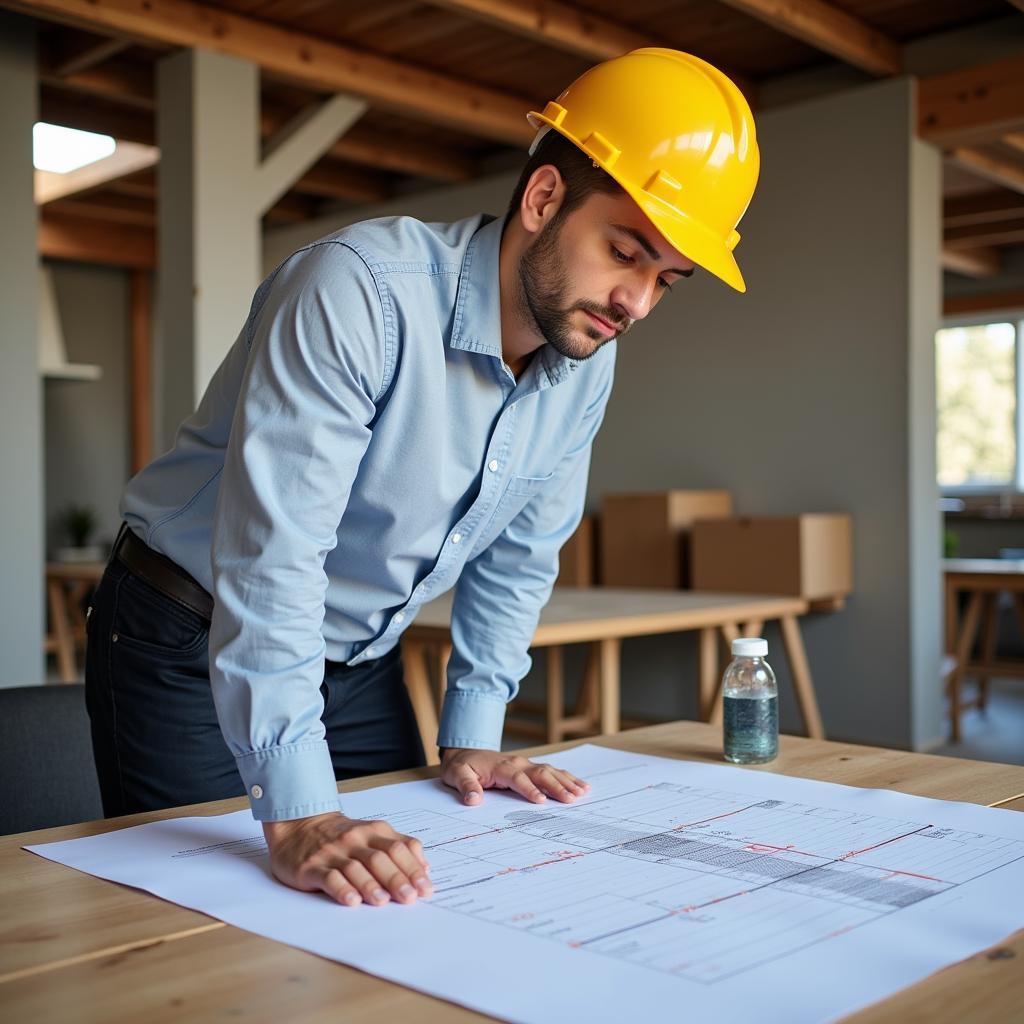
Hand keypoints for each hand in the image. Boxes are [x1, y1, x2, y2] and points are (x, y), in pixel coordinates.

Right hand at [263, 811, 431, 906]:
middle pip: (380, 858)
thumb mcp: (372, 834)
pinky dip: (341, 889)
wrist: (299, 825)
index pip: (398, 848)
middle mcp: (355, 840)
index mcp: (373, 832)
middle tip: (409, 898)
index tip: (425, 888)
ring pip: (355, 868)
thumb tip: (425, 868)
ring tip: (383, 901)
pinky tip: (351, 900)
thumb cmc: (341, 836)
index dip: (413, 868)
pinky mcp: (312, 866)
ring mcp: (333, 853)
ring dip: (370, 885)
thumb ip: (399, 847)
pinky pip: (328, 877)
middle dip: (396, 878)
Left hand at [441, 749, 589, 805]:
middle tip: (572, 799)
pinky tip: (581, 785)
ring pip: (550, 771)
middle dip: (556, 786)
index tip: (541, 802)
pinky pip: (551, 771)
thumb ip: (465, 786)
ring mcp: (525, 764)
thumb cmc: (461, 766)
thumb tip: (473, 799)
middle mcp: (517, 763)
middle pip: (540, 773)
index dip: (529, 789)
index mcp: (501, 766)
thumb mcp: (456, 775)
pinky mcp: (529, 767)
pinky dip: (566, 777)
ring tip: (582, 791)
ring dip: (566, 781)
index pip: (517, 778)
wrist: (464, 751)